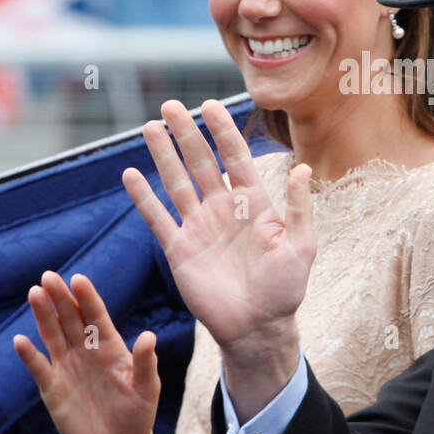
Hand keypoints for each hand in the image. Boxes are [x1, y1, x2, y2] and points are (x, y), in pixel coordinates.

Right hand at [13, 270, 158, 433]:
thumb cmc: (137, 414)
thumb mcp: (146, 389)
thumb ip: (145, 363)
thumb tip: (149, 336)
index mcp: (110, 346)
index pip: (96, 316)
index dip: (87, 297)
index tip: (79, 279)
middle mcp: (86, 351)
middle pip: (71, 318)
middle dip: (60, 298)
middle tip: (48, 276)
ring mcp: (67, 367)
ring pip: (52, 335)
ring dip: (43, 315)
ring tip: (34, 293)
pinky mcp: (52, 388)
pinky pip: (38, 367)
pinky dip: (29, 354)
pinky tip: (20, 340)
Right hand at [122, 99, 314, 417]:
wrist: (257, 328)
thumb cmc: (285, 289)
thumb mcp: (301, 247)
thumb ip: (299, 207)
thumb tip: (303, 167)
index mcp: (253, 203)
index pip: (236, 157)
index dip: (222, 131)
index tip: (210, 105)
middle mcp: (223, 208)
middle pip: (201, 162)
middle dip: (186, 134)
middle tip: (170, 105)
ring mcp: (199, 227)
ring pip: (177, 182)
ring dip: (163, 156)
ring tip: (150, 127)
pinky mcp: (179, 250)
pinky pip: (158, 219)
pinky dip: (144, 198)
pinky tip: (130, 175)